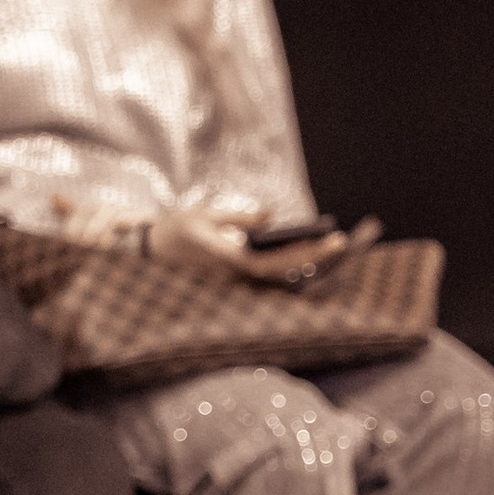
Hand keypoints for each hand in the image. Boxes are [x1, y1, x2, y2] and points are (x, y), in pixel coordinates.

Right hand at [147, 207, 350, 288]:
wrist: (152, 249)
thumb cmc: (178, 228)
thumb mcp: (206, 215)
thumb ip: (239, 218)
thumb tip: (270, 216)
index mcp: (226, 261)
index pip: (273, 263)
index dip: (302, 254)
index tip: (327, 239)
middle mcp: (234, 276)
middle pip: (282, 272)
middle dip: (312, 257)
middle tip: (341, 239)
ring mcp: (235, 279)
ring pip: (277, 274)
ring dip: (304, 260)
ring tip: (330, 242)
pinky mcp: (236, 276)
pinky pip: (268, 271)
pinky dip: (289, 261)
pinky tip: (307, 247)